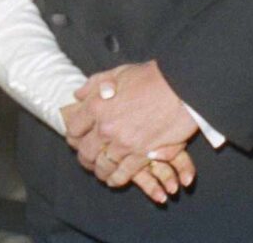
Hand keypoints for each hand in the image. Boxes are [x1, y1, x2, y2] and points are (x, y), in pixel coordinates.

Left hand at [66, 62, 197, 188]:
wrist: (179, 88)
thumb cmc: (148, 77)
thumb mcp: (116, 73)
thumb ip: (93, 85)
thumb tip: (78, 95)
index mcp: (97, 106)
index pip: (73, 129)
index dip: (73, 135)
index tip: (76, 138)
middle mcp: (106, 128)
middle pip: (85, 152)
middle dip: (84, 157)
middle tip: (87, 159)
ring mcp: (124, 144)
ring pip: (103, 166)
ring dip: (100, 170)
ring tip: (101, 171)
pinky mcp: (142, 155)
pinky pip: (124, 174)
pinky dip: (117, 179)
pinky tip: (115, 179)